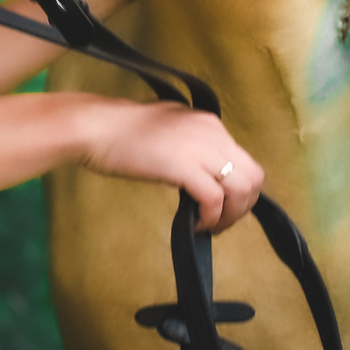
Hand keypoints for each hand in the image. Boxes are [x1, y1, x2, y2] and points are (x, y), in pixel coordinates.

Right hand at [79, 101, 264, 233]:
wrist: (96, 127)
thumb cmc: (121, 131)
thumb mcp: (170, 127)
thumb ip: (193, 143)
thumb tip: (204, 170)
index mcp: (209, 122)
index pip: (245, 162)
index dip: (239, 191)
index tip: (222, 207)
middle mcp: (212, 131)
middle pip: (253, 177)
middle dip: (243, 206)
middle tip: (221, 222)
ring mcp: (200, 147)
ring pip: (241, 190)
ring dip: (230, 216)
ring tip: (209, 226)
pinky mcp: (184, 166)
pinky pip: (215, 200)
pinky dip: (210, 219)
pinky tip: (194, 224)